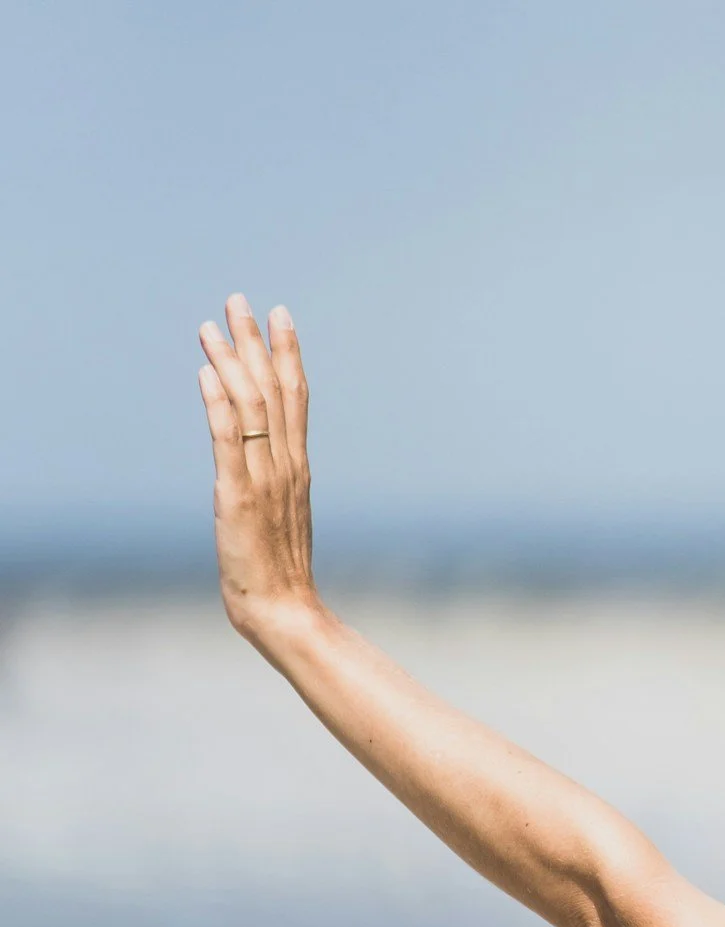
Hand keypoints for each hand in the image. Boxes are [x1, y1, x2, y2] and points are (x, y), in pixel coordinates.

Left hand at [198, 295, 319, 639]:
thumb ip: (270, 480)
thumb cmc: (279, 571)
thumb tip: (257, 453)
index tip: (280, 315)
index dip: (288, 353)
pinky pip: (229, 442)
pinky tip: (208, 376)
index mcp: (297, 466)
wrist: (285, 608)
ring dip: (231, 363)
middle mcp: (286, 464)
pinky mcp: (238, 495)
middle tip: (240, 301)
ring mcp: (264, 478)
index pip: (296, 397)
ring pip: (251, 408)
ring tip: (212, 327)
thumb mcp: (277, 515)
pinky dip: (220, 406)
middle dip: (256, 342)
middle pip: (273, 391)